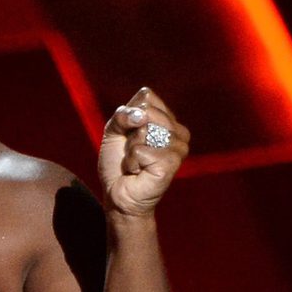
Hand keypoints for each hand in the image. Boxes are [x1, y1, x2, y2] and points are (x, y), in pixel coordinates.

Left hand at [98, 87, 189, 218]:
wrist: (118, 195)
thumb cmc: (118, 164)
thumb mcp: (113, 132)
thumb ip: (122, 115)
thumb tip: (141, 116)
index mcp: (167, 118)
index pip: (146, 96)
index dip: (128, 114)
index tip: (128, 134)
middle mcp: (178, 130)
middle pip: (146, 110)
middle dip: (129, 133)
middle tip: (132, 151)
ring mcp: (178, 146)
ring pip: (143, 130)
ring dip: (130, 149)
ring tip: (136, 162)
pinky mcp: (172, 161)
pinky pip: (140, 150)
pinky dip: (132, 161)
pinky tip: (138, 171)